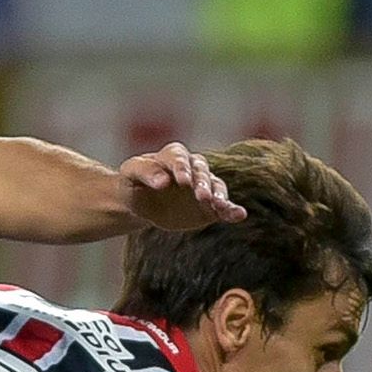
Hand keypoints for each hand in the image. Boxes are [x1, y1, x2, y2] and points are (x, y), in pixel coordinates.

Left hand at [121, 142, 246, 230]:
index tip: (182, 181)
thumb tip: (164, 182)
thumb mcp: (131, 174)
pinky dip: (232, 211)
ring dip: (219, 196)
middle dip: (202, 183)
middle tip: (201, 196)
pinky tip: (240, 215)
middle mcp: (193, 168)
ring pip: (216, 187)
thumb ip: (145, 172)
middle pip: (202, 172)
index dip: (182, 168)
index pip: (180, 158)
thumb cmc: (134, 183)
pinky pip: (224, 207)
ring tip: (219, 207)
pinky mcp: (209, 206)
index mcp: (173, 156)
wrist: (140, 202)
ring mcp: (203, 186)